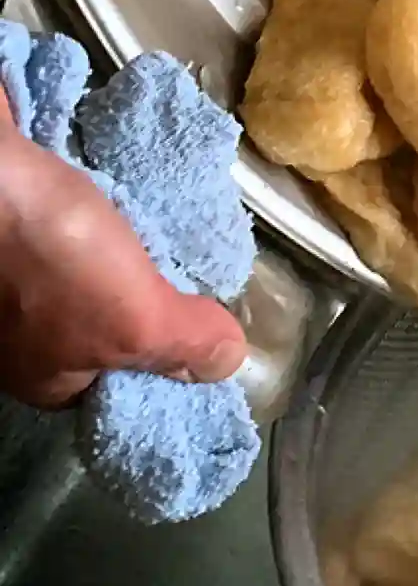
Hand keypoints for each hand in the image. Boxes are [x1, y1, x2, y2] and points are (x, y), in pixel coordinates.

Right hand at [0, 103, 246, 408]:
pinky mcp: (10, 226)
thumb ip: (186, 345)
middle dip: (147, 299)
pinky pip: (66, 231)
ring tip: (165, 231)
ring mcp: (9, 280)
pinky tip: (124, 198)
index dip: (165, 363)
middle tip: (192, 272)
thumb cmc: (55, 257)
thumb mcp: (137, 319)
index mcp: (43, 376)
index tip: (206, 329)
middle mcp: (20, 337)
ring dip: (123, 253)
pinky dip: (96, 217)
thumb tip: (227, 363)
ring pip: (85, 278)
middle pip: (104, 329)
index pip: (118, 387)